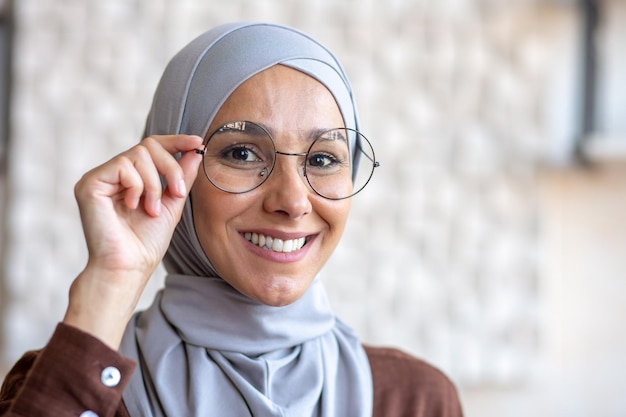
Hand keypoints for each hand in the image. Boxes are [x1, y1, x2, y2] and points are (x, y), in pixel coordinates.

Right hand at [64, 134, 202, 348]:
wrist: (129, 266)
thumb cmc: (146, 242)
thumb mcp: (172, 203)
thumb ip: (181, 177)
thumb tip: (195, 150)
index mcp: (129, 178)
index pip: (152, 147)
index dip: (176, 142)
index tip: (198, 142)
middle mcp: (112, 174)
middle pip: (148, 146)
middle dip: (170, 168)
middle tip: (178, 194)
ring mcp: (99, 177)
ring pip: (139, 155)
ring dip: (155, 184)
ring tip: (151, 209)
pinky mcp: (90, 184)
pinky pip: (123, 166)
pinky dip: (138, 187)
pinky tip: (133, 207)